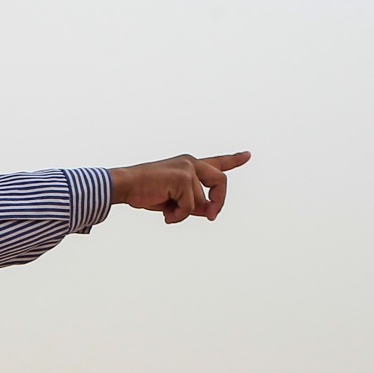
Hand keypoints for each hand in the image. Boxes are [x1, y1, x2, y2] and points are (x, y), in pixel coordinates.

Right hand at [110, 152, 249, 223]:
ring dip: (185, 213)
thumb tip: (211, 212)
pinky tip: (166, 214)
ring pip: (200, 201)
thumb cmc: (146, 192)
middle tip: (211, 217)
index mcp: (188, 165)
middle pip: (220, 182)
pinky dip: (178, 215)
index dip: (234, 160)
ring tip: (167, 213)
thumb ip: (194, 204)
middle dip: (218, 202)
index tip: (247, 155)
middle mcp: (190, 163)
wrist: (125, 186)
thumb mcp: (174, 200)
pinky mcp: (182, 178)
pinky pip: (190, 207)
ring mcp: (187, 169)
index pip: (216, 163)